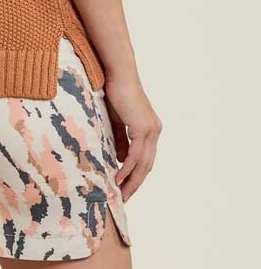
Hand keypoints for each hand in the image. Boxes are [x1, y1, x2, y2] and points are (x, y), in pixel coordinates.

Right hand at [104, 71, 162, 202]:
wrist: (118, 74)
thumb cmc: (115, 92)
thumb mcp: (116, 121)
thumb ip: (120, 139)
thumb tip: (120, 158)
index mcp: (149, 129)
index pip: (145, 158)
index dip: (136, 174)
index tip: (124, 186)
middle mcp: (154, 131)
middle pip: (146, 165)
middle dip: (135, 183)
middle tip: (123, 197)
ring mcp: (150, 130)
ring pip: (143, 163)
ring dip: (131, 180)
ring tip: (120, 193)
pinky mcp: (142, 128)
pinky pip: (135, 155)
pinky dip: (127, 168)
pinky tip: (118, 177)